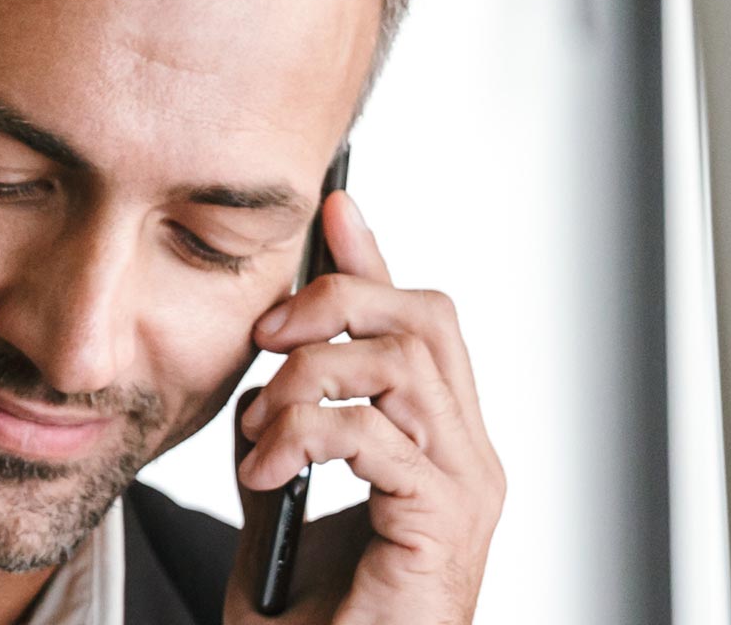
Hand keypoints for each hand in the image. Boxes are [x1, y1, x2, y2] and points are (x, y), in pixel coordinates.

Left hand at [228, 193, 502, 624]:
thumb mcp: (278, 500)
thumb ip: (282, 427)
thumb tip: (264, 363)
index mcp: (439, 447)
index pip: (421, 320)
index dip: (375, 258)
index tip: (332, 208)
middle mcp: (469, 458)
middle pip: (426, 315)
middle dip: (339, 299)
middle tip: (268, 333)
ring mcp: (466, 488)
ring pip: (401, 360)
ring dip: (308, 379)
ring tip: (261, 436)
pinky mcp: (442, 521)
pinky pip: (376, 432)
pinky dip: (306, 435)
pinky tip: (269, 473)